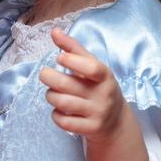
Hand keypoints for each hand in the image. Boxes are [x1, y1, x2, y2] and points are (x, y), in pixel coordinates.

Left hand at [40, 28, 147, 160]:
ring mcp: (97, 113)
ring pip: (62, 103)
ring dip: (51, 96)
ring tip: (52, 93)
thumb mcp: (92, 66)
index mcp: (105, 76)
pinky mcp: (90, 129)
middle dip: (49, 77)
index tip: (59, 57)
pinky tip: (59, 110)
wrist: (115, 122)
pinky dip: (55, 114)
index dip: (73, 61)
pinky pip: (64, 121)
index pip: (92, 68)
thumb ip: (73, 48)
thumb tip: (54, 31)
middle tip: (45, 74)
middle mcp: (103, 95)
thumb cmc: (98, 87)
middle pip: (68, 85)